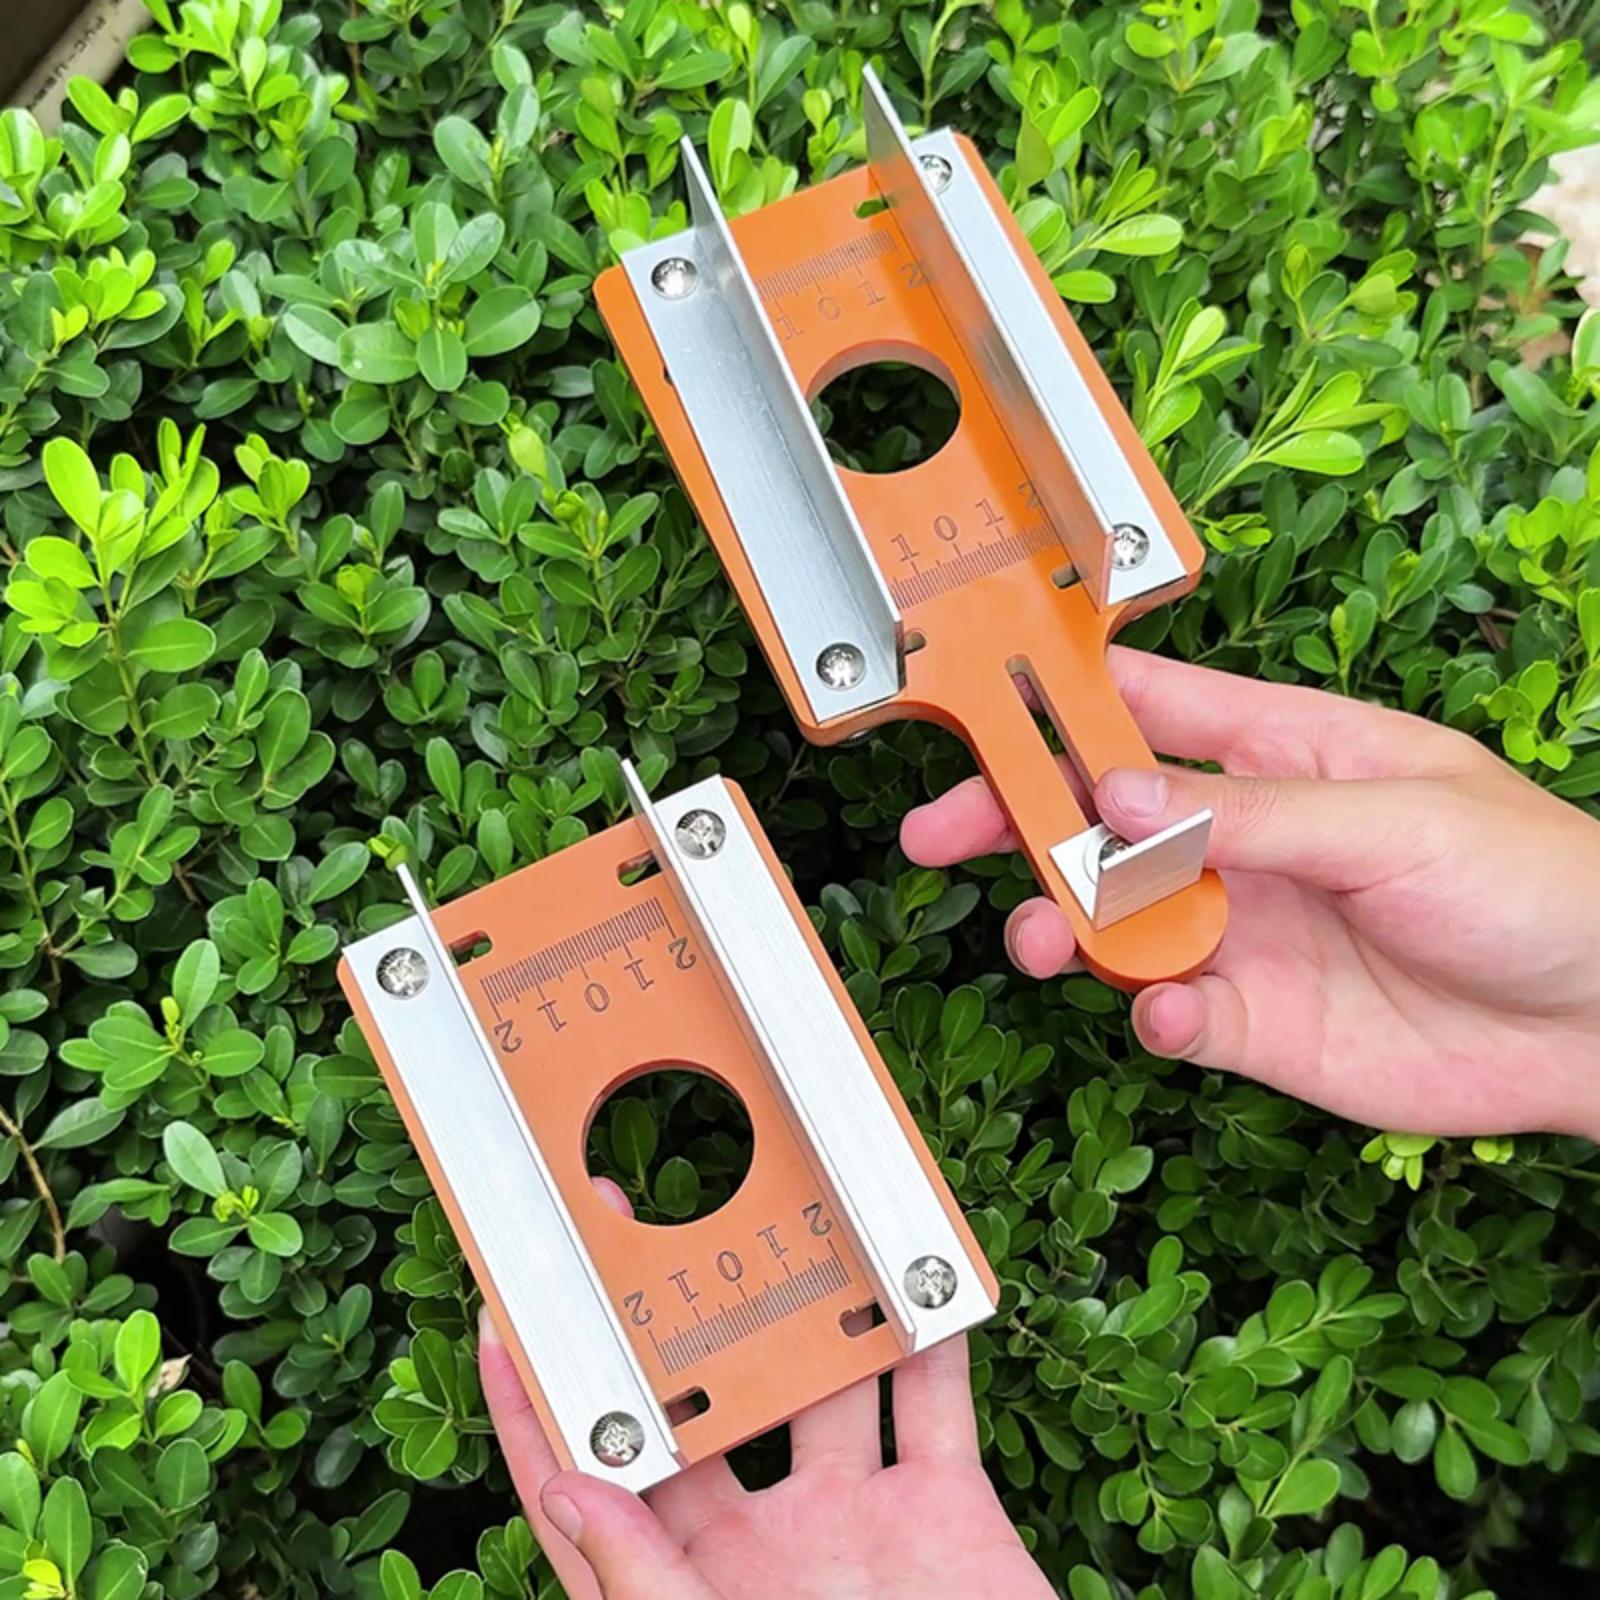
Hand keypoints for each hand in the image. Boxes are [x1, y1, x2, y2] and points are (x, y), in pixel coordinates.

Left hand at [479, 1187, 1051, 1599]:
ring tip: (789, 1229)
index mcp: (692, 1583)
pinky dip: (936, 1340)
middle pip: (704, 1406)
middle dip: (675, 1322)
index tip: (503, 1321)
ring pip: (826, 1383)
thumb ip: (641, 1583)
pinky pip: (934, 1402)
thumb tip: (562, 1486)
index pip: (593, 1483)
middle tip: (640, 1230)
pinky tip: (922, 1276)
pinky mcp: (943, 1511)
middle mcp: (764, 1542)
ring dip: (815, 1311)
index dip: (539, 1410)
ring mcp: (854, 1520)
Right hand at [901, 646, 1599, 1141]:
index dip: (1058, 701)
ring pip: (1113, 920)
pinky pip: (1171, 1013)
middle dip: (1018, 819)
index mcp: (1279, 754)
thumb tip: (1119, 790)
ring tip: (1047, 940)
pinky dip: (1155, 1015)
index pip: (1142, 710)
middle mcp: (1243, 839)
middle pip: (1099, 817)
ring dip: (1067, 925)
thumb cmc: (1536, 882)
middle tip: (945, 833)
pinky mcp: (1253, 1019)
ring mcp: (1243, 930)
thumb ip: (1252, 810)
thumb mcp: (1397, 817)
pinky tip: (1175, 1014)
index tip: (981, 704)